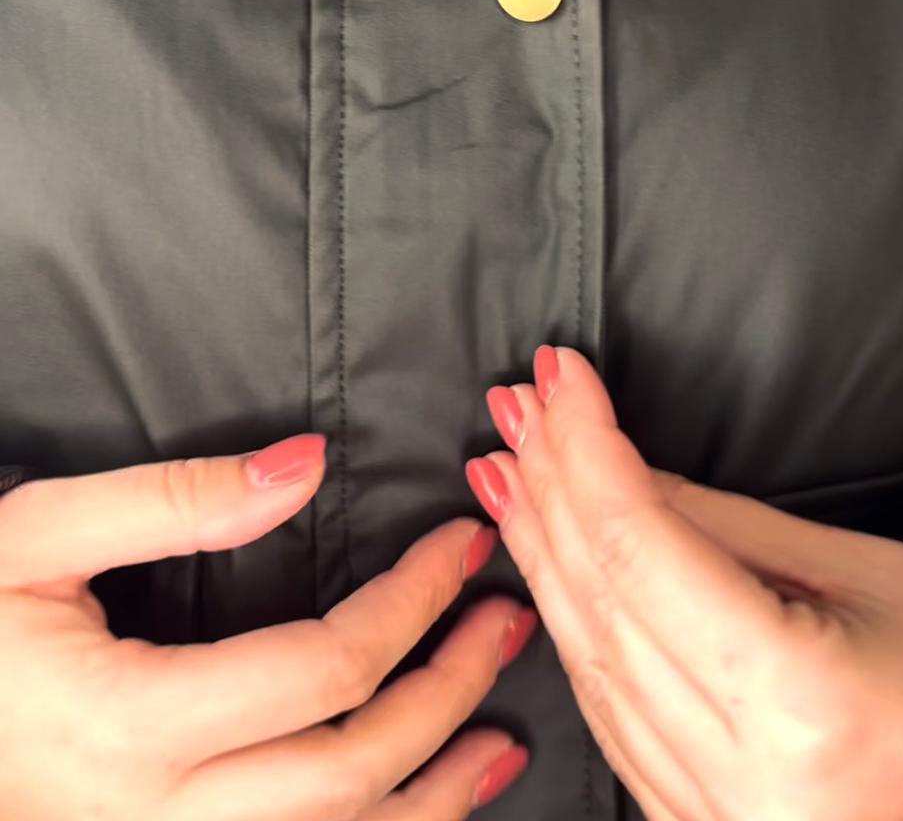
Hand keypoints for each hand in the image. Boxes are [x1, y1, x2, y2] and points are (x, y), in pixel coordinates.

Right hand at [0, 436, 536, 818]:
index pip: (320, 672)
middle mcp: (155, 820)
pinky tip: (424, 809)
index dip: (409, 604)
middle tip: (506, 616)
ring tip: (504, 735)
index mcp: (130, 725)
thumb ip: (174, 498)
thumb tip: (304, 465)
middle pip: (350, 771)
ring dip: (436, 793)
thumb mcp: (42, 535)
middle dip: (448, 691)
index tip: (460, 542)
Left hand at [465, 345, 902, 820]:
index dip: (587, 446)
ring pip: (585, 659)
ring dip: (539, 549)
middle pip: (600, 598)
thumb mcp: (860, 577)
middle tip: (519, 403)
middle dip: (549, 483)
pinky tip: (542, 565)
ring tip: (510, 466)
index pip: (641, 546)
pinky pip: (604, 713)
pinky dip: (567, 625)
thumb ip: (724, 527)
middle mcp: (745, 779)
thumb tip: (617, 471)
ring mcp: (712, 818)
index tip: (562, 375)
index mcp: (798, 705)